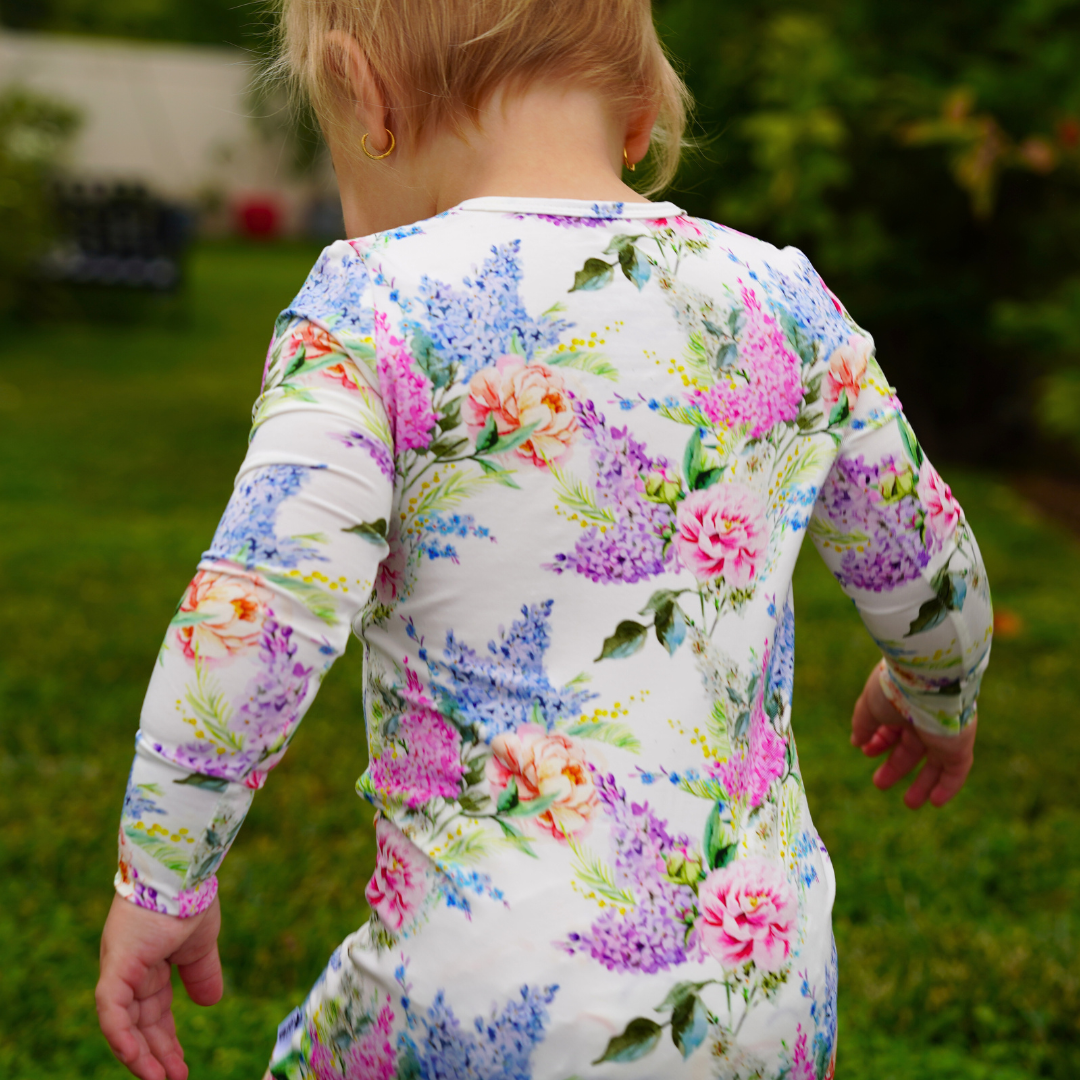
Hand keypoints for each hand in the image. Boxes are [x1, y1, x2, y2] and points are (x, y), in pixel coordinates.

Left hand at [96, 893, 222, 1079]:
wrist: (184, 868)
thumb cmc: (192, 897)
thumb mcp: (201, 943)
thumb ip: (203, 973)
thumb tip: (211, 1002)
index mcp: (149, 964)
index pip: (153, 1013)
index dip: (166, 1041)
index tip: (181, 1067)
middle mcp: (129, 970)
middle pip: (139, 1023)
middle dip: (156, 1054)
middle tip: (173, 1079)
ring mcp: (119, 968)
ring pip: (122, 1023)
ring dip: (141, 1054)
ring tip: (161, 1079)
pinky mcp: (116, 966)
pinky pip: (111, 1010)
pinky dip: (121, 1036)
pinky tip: (136, 1059)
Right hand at [851, 664, 976, 808]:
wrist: (927, 682)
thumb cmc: (894, 689)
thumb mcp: (870, 706)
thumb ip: (863, 724)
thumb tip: (857, 741)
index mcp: (905, 706)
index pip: (893, 729)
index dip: (879, 742)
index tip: (865, 751)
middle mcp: (926, 720)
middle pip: (912, 749)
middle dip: (895, 766)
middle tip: (879, 783)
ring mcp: (944, 734)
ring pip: (936, 764)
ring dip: (923, 784)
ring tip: (910, 804)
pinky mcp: (959, 746)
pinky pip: (956, 771)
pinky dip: (947, 787)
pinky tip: (935, 802)